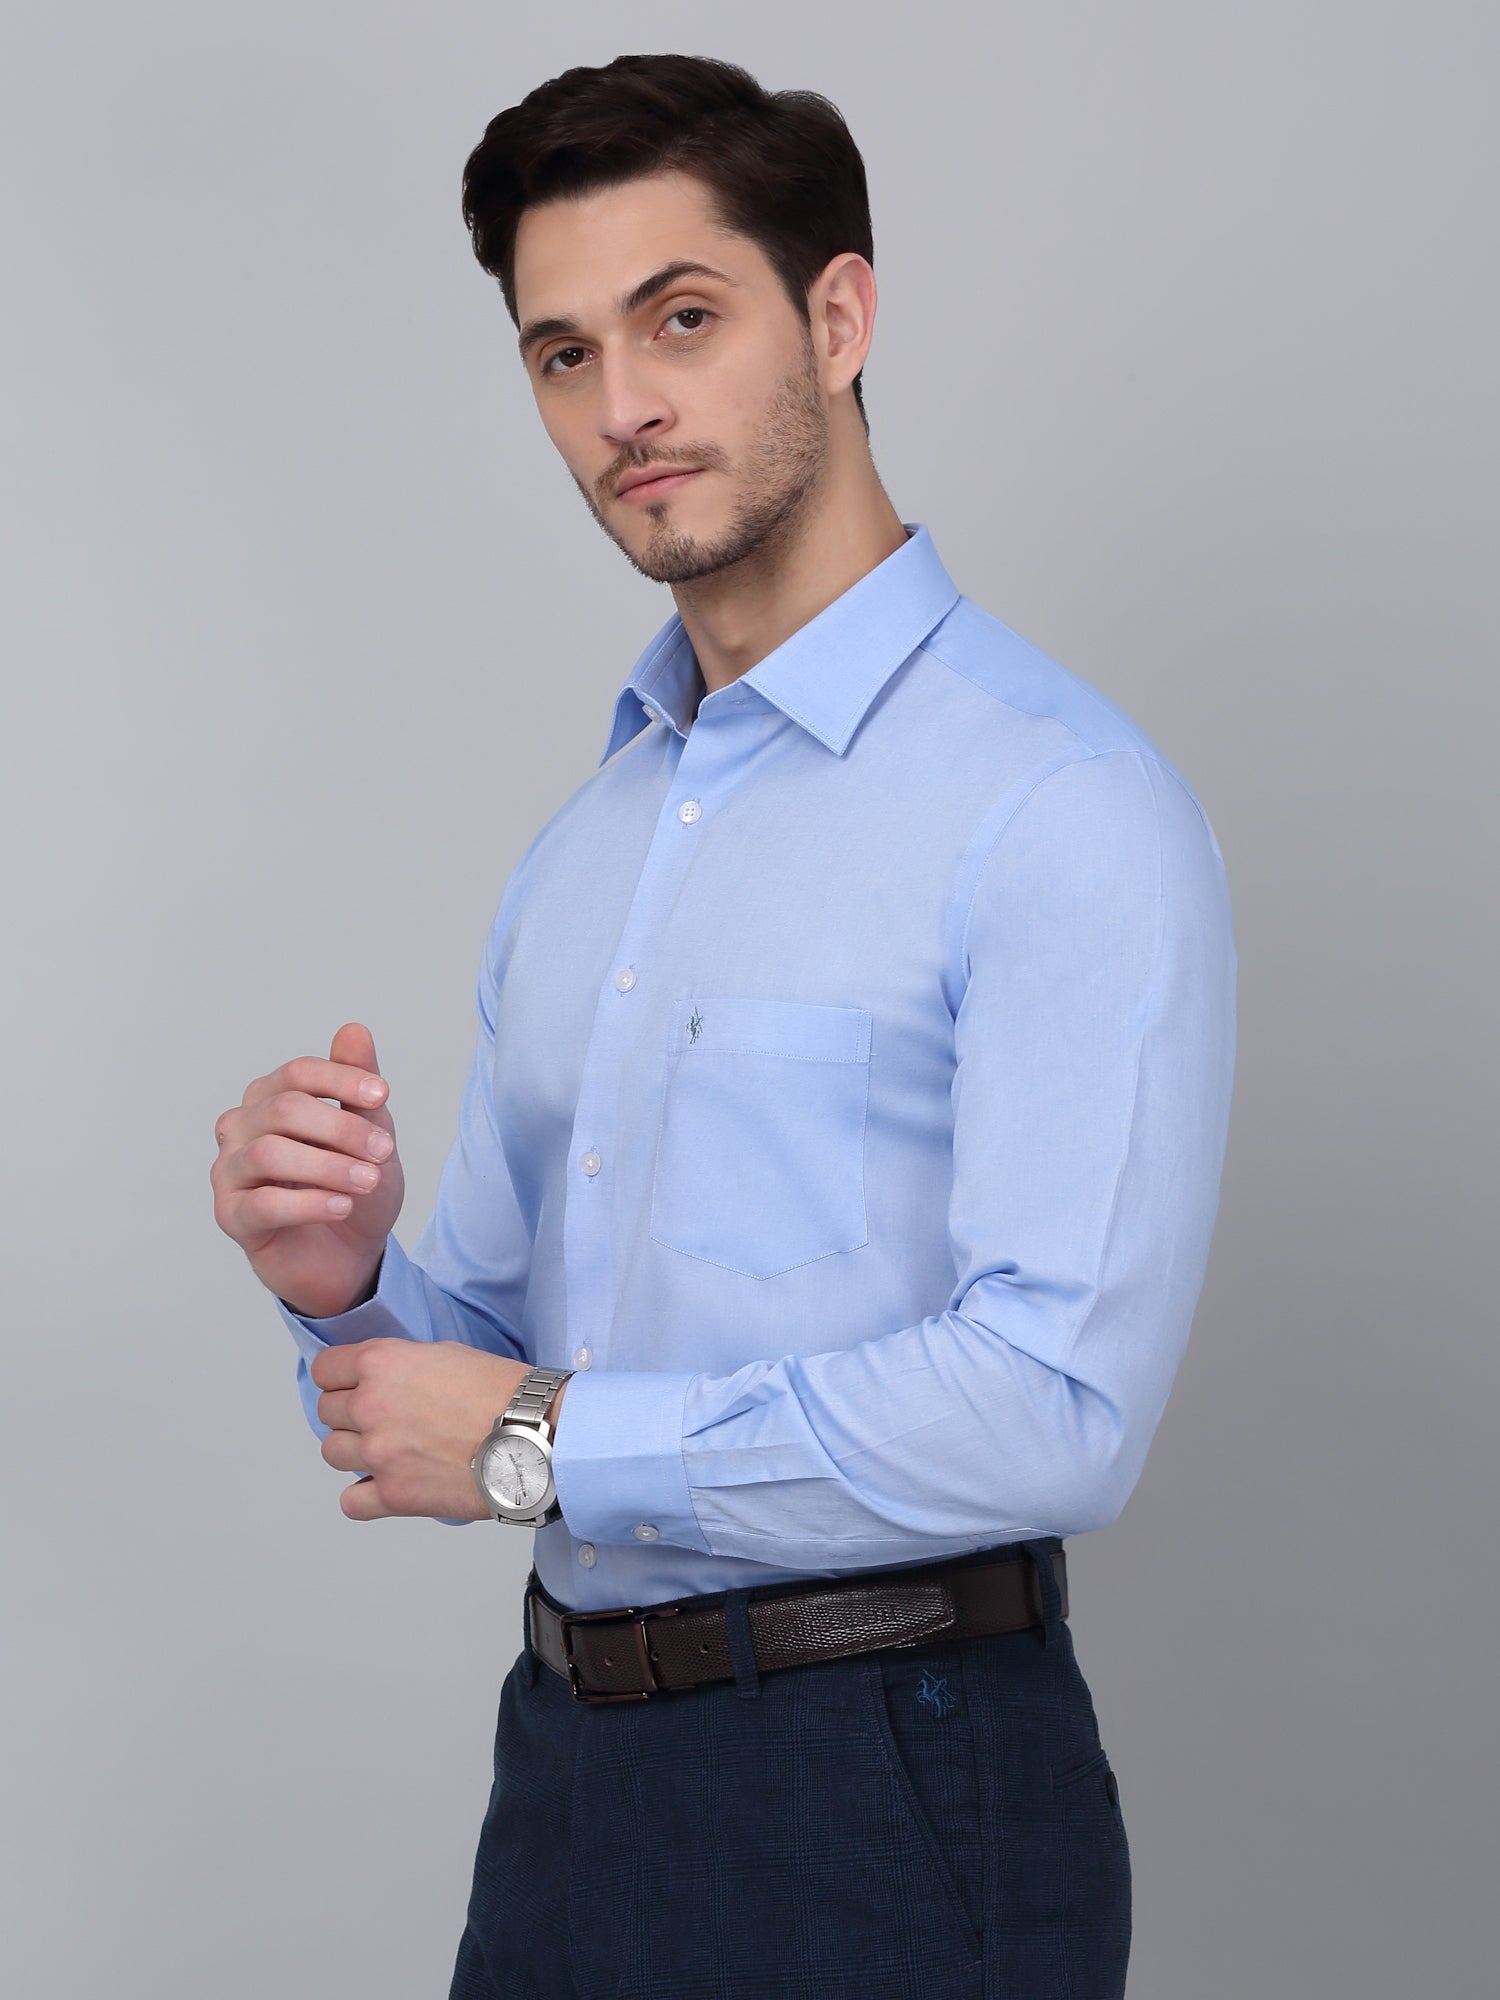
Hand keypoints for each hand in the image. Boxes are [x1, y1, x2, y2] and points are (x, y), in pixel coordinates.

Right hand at [211, 1022, 405, 1318]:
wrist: (349, 1256)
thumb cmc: (352, 1187)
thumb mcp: (370, 1134)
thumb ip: (359, 1087)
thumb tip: (354, 1029)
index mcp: (269, 1099)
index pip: (297, 1073)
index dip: (340, 1079)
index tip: (382, 1094)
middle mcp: (240, 1128)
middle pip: (283, 1110)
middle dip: (341, 1128)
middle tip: (385, 1150)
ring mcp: (229, 1172)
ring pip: (269, 1154)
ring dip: (328, 1166)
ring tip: (369, 1180)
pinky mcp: (231, 1217)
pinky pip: (263, 1204)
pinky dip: (309, 1203)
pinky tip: (343, 1206)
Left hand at [310, 1341, 568, 1520]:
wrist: (535, 1437)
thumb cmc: (504, 1393)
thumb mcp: (448, 1353)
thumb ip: (404, 1366)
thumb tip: (389, 1380)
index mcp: (381, 1364)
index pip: (326, 1369)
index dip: (340, 1376)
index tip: (350, 1383)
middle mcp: (370, 1407)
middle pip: (327, 1411)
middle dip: (349, 1412)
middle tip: (380, 1417)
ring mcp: (378, 1454)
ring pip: (332, 1452)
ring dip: (354, 1450)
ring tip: (386, 1450)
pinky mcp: (394, 1495)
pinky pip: (350, 1501)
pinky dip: (363, 1496)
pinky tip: (383, 1486)